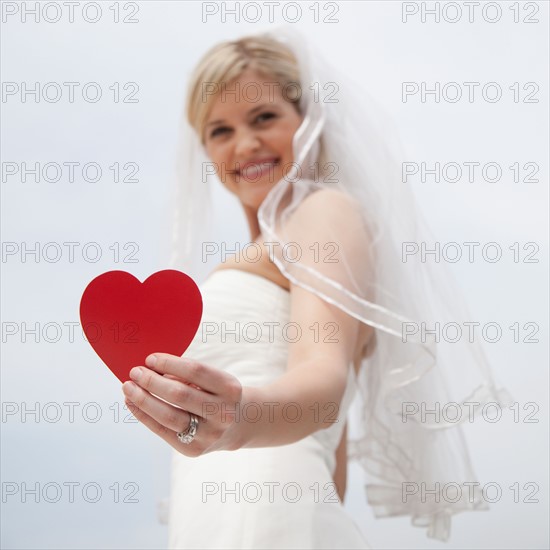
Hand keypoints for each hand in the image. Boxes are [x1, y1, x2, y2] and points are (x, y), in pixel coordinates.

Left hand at [121, 353, 242, 455]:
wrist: (236, 426)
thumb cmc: (217, 394)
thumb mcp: (213, 379)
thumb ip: (187, 374)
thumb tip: (151, 370)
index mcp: (229, 388)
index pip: (195, 371)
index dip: (170, 363)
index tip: (150, 359)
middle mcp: (222, 413)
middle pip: (179, 394)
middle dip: (152, 381)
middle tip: (135, 372)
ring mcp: (208, 434)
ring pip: (168, 416)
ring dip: (143, 400)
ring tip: (128, 388)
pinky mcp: (193, 450)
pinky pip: (162, 431)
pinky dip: (144, 416)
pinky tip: (133, 403)